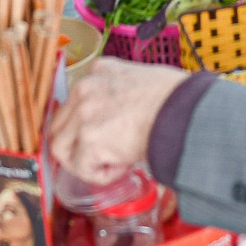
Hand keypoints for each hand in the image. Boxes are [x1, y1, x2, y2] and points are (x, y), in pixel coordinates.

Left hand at [49, 58, 187, 183]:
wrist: (185, 111)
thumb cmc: (176, 98)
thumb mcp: (141, 80)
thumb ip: (120, 92)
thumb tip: (118, 117)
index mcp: (99, 70)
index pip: (75, 101)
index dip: (86, 124)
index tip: (102, 136)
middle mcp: (85, 87)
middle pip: (60, 125)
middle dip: (78, 145)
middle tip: (102, 155)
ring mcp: (84, 112)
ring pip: (62, 148)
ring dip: (84, 161)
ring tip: (112, 162)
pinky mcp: (90, 138)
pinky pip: (82, 168)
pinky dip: (101, 175)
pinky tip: (124, 166)